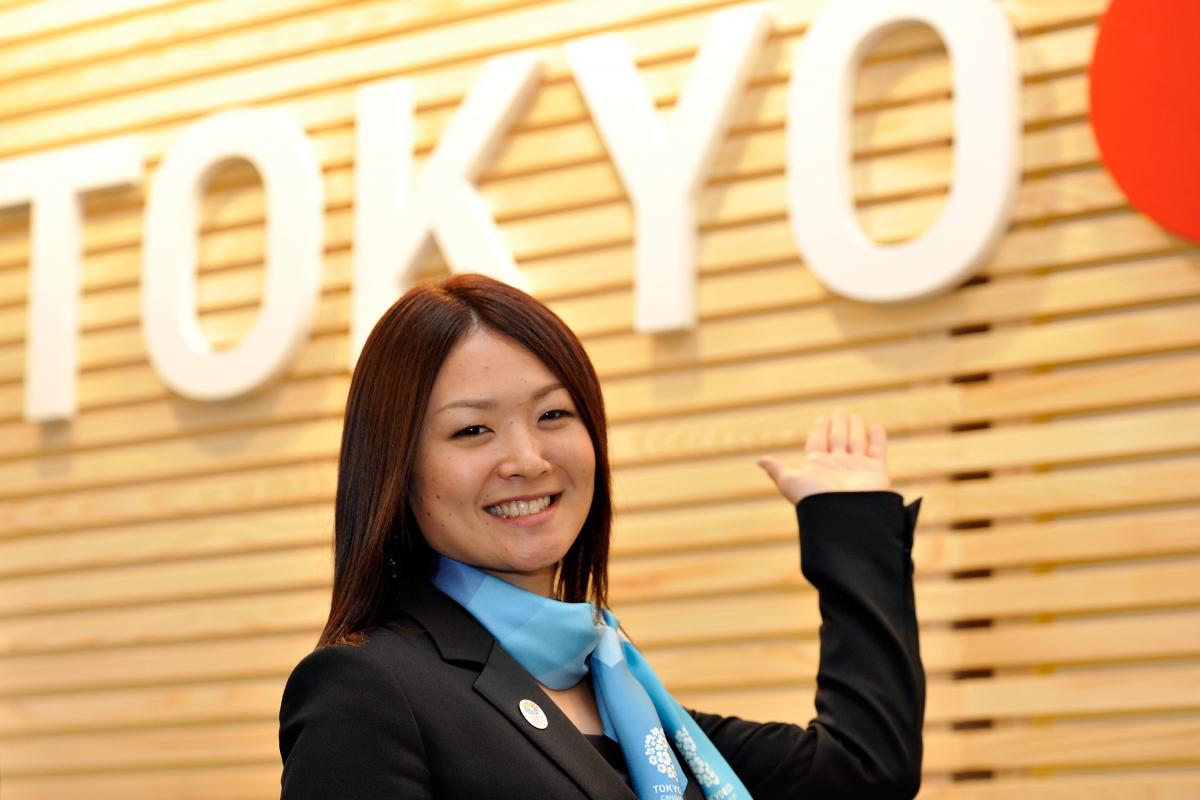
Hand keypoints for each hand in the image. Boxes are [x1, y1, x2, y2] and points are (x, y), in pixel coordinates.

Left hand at [757, 408, 891, 504]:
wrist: (844, 516)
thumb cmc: (814, 499)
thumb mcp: (790, 482)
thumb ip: (777, 469)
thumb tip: (759, 461)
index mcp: (817, 466)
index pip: (818, 442)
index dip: (820, 430)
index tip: (822, 419)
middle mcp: (837, 466)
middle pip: (837, 439)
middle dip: (838, 426)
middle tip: (840, 412)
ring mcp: (857, 467)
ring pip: (856, 442)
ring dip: (855, 429)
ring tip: (855, 416)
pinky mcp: (876, 471)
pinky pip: (877, 451)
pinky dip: (877, 439)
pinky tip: (876, 428)